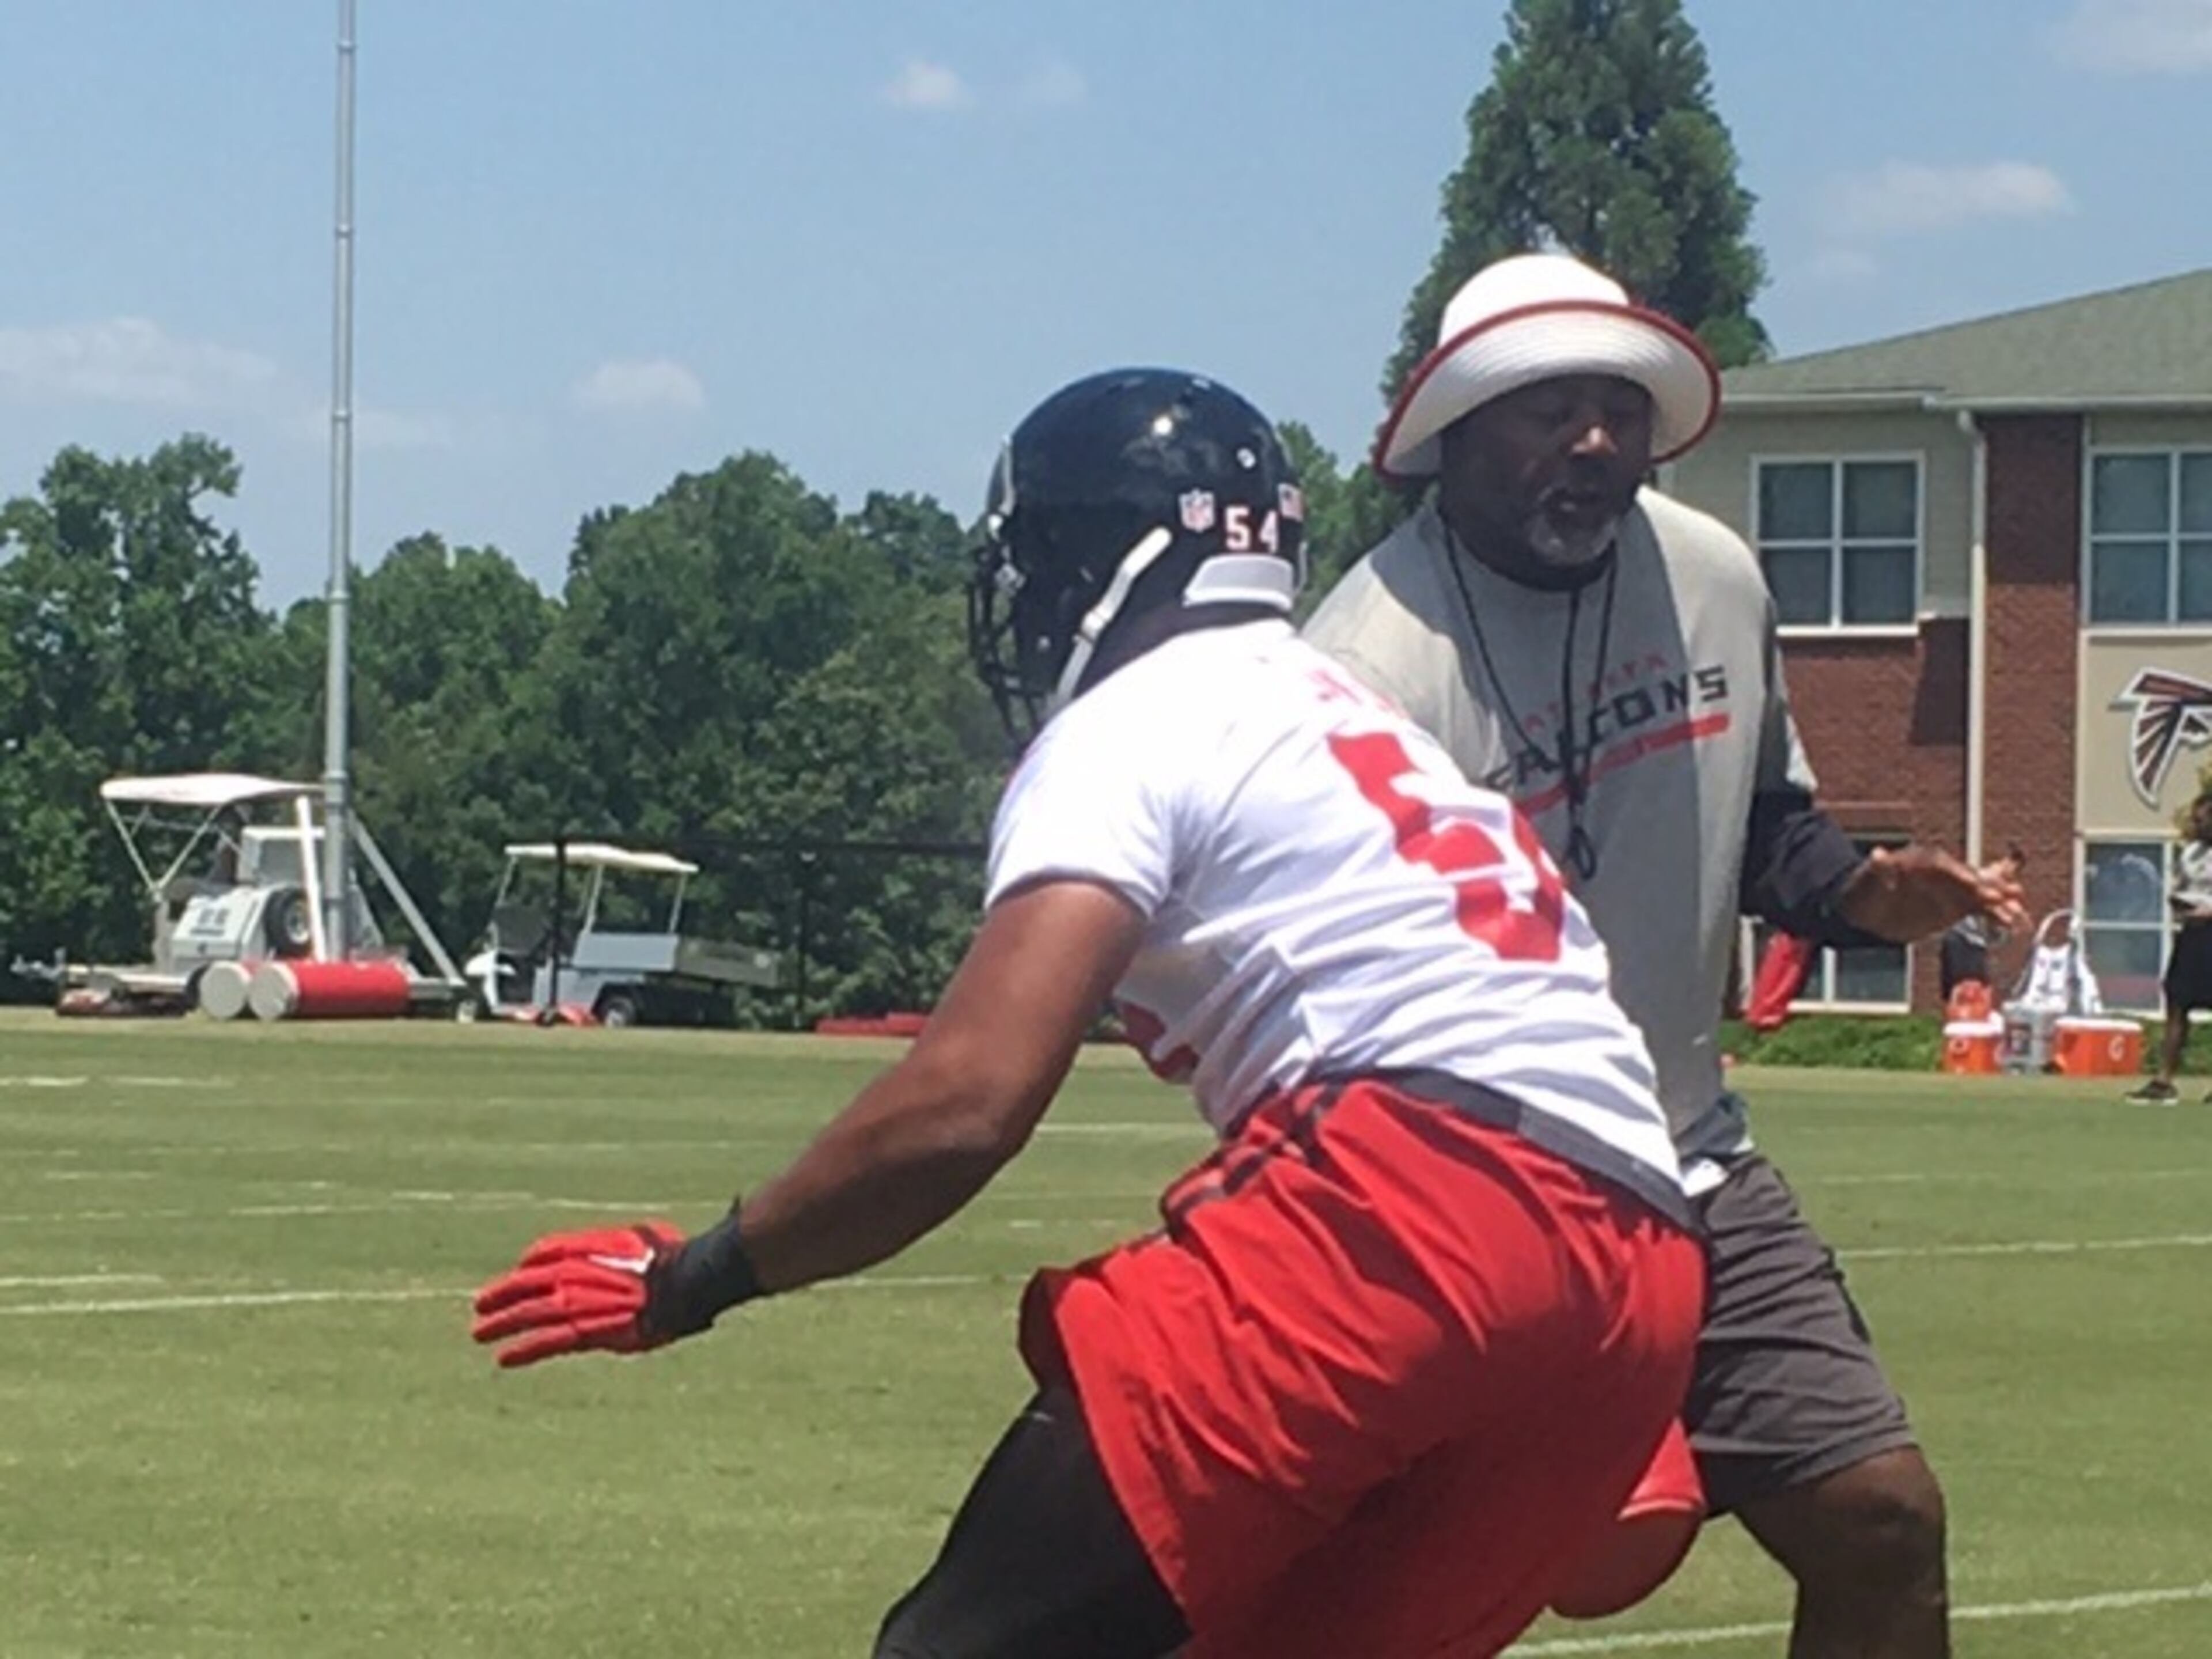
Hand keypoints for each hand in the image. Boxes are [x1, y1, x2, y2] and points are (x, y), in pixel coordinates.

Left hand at [471, 1212, 760, 1369]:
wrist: (679, 1283)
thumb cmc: (671, 1258)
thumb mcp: (643, 1236)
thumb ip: (621, 1244)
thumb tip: (628, 1246)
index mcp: (585, 1246)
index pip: (544, 1251)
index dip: (527, 1265)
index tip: (518, 1274)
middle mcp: (572, 1272)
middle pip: (524, 1283)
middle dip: (500, 1295)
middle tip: (480, 1306)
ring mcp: (574, 1301)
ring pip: (526, 1313)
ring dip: (500, 1324)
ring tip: (479, 1334)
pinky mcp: (583, 1331)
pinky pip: (545, 1341)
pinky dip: (522, 1349)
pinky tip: (504, 1358)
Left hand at [1837, 845, 2028, 943]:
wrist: (1865, 910)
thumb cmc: (1864, 889)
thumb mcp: (1866, 879)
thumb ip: (1877, 868)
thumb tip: (1878, 855)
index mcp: (1923, 861)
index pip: (1946, 866)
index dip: (1962, 875)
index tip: (1976, 886)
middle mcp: (1942, 873)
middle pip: (1970, 877)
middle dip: (1990, 886)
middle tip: (2010, 895)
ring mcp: (1951, 889)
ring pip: (1981, 893)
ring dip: (1999, 901)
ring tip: (2018, 912)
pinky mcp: (1956, 906)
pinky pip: (1980, 909)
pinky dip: (1995, 914)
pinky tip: (2012, 922)